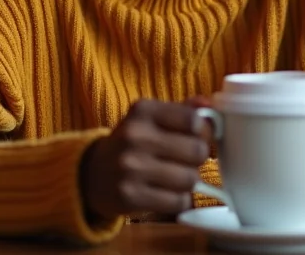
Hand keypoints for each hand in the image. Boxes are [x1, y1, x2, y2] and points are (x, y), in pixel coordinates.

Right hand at [80, 99, 209, 221]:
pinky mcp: (130, 197)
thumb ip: (183, 110)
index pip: (193, 120)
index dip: (202, 131)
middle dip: (198, 157)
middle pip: (197, 150)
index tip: (196, 135)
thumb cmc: (132, 142)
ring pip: (190, 179)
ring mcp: (131, 168)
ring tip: (176, 176)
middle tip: (187, 158)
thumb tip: (212, 103)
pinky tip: (167, 192)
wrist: (92, 173)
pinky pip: (178, 202)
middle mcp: (135, 136)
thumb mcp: (151, 118)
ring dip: (190, 180)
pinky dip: (180, 199)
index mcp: (143, 110)